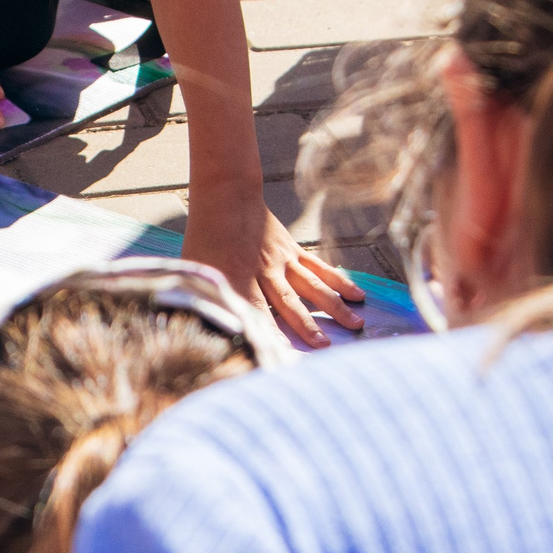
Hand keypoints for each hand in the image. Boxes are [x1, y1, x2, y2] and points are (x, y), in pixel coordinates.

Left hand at [182, 192, 364, 347]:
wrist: (226, 197)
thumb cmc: (205, 238)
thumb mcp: (195, 269)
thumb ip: (205, 297)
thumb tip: (205, 325)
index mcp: (238, 278)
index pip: (254, 312)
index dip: (266, 334)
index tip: (279, 356)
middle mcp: (264, 271)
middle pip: (289, 303)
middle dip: (306, 326)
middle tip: (325, 347)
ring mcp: (283, 261)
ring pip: (312, 286)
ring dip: (334, 306)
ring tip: (356, 324)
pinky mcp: (294, 250)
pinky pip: (320, 268)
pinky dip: (339, 281)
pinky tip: (357, 294)